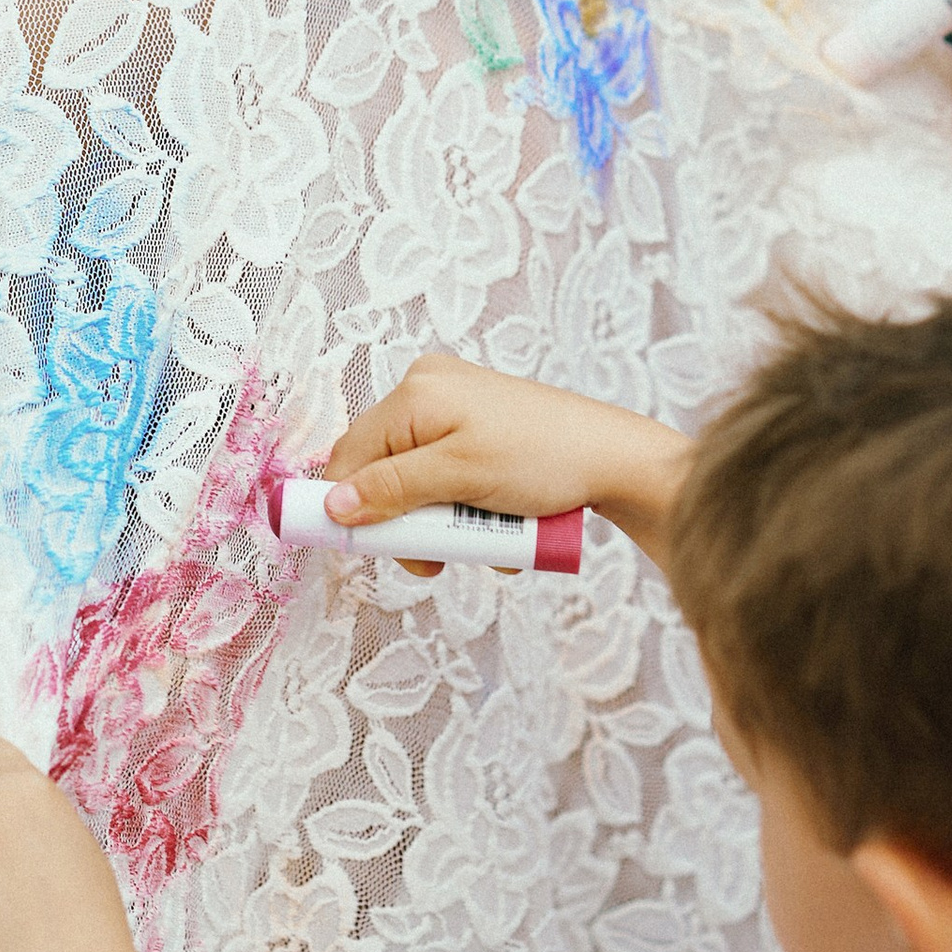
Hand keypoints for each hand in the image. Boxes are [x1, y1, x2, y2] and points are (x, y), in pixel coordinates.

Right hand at [323, 353, 691, 573]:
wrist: (618, 459)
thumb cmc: (546, 459)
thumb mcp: (461, 476)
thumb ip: (393, 489)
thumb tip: (333, 506)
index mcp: (415, 393)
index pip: (349, 455)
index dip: (343, 507)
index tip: (357, 552)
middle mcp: (428, 392)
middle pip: (381, 472)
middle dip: (407, 523)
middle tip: (434, 560)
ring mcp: (455, 410)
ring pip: (416, 484)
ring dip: (442, 524)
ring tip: (482, 542)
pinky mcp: (478, 431)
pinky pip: (447, 478)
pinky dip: (466, 509)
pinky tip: (499, 524)